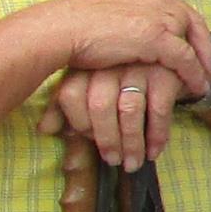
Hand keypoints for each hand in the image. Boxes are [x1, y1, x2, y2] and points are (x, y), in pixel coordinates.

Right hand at [43, 0, 210, 97]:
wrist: (61, 29)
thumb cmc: (76, 25)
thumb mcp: (112, 15)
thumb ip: (132, 21)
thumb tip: (137, 35)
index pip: (181, 10)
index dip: (192, 32)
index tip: (198, 48)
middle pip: (194, 23)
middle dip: (203, 47)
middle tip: (209, 67)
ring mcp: (160, 17)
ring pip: (192, 43)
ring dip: (202, 64)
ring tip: (206, 82)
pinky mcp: (157, 38)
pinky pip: (185, 60)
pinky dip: (194, 75)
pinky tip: (196, 89)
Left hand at [49, 59, 184, 170]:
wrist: (163, 48)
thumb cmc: (121, 73)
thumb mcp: (89, 82)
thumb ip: (64, 104)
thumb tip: (45, 129)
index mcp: (86, 65)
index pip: (70, 95)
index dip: (77, 122)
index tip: (88, 140)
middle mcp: (110, 64)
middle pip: (100, 106)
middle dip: (107, 140)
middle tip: (112, 160)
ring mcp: (139, 68)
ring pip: (129, 112)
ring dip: (131, 143)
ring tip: (132, 163)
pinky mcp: (165, 75)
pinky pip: (158, 111)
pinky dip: (156, 135)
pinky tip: (153, 152)